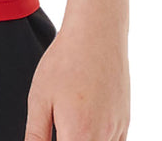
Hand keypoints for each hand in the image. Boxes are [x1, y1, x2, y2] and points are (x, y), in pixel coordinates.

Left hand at [23, 19, 129, 140]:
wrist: (96, 33)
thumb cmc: (65, 62)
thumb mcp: (40, 99)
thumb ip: (36, 135)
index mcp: (79, 136)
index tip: (50, 131)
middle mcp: (103, 138)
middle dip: (67, 138)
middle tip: (57, 125)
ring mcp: (117, 130)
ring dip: (82, 138)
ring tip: (69, 119)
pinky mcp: (125, 121)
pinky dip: (98, 138)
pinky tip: (84, 123)